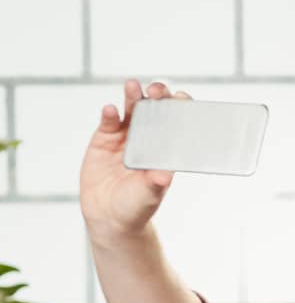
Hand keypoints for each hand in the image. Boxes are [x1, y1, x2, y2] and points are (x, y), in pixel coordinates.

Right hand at [81, 79, 187, 240]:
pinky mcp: (104, 140)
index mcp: (165, 150)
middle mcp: (147, 139)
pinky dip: (110, 115)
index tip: (181, 98)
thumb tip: (166, 175)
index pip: (175, 124)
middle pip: (154, 111)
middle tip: (157, 90)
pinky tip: (112, 110)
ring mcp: (125, 138)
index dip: (178, 109)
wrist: (110, 217)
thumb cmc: (137, 206)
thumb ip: (156, 182)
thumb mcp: (149, 194)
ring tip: (133, 86)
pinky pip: (109, 123)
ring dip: (133, 97)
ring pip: (131, 111)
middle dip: (157, 97)